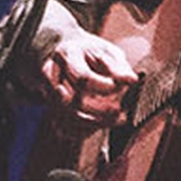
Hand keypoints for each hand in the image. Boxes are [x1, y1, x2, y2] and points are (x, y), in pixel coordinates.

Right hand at [34, 13, 137, 129]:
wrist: (68, 54)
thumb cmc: (90, 52)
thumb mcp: (106, 51)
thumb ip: (118, 66)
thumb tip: (132, 80)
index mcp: (66, 54)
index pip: (83, 78)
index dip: (104, 87)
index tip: (121, 88)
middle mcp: (52, 74)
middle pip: (74, 102)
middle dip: (102, 109)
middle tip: (121, 109)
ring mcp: (48, 92)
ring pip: (70, 117)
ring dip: (97, 122)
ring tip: (117, 118)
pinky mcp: (52, 107)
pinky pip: (67, 126)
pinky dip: (87, 129)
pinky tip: (104, 123)